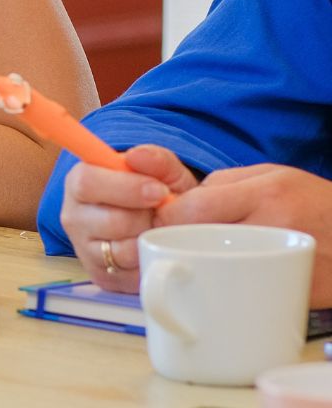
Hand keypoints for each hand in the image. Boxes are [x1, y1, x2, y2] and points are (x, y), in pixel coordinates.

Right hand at [60, 145, 197, 292]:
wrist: (161, 225)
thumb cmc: (155, 192)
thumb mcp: (163, 170)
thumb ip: (156, 159)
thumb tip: (139, 156)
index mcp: (80, 181)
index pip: (87, 182)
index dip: (125, 187)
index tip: (159, 190)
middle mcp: (74, 216)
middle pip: (112, 221)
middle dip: (147, 218)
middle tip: (162, 212)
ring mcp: (84, 249)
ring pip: (124, 251)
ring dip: (150, 240)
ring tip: (157, 228)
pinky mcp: (100, 276)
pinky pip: (131, 275)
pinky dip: (149, 261)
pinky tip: (151, 246)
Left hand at [155, 163, 331, 306]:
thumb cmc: (317, 201)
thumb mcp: (274, 175)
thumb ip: (226, 182)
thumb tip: (183, 202)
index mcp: (265, 193)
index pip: (196, 208)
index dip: (166, 217)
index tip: (154, 221)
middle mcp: (274, 228)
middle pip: (202, 240)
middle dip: (175, 242)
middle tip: (163, 244)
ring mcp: (285, 265)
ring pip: (219, 272)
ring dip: (197, 268)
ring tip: (187, 262)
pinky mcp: (295, 295)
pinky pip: (247, 294)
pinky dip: (227, 288)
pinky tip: (219, 283)